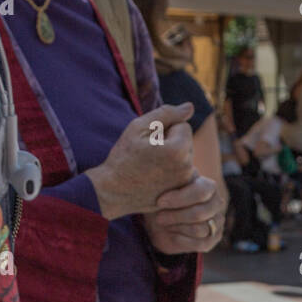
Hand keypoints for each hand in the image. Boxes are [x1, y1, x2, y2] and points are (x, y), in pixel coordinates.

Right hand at [86, 104, 196, 219]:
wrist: (112, 193)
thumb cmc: (123, 158)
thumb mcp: (138, 127)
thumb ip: (166, 114)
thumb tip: (190, 107)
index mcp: (178, 150)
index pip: (184, 126)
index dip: (164, 130)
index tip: (148, 143)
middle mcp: (187, 169)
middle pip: (186, 143)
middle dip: (171, 143)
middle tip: (148, 156)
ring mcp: (185, 184)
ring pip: (185, 158)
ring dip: (172, 158)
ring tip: (151, 167)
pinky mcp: (182, 195)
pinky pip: (183, 174)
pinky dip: (172, 172)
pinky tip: (155, 177)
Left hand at [143, 176, 224, 253]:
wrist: (162, 222)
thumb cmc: (164, 201)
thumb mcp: (165, 187)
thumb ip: (170, 179)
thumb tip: (165, 163)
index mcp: (209, 187)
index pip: (200, 192)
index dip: (179, 198)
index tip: (159, 202)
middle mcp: (217, 204)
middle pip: (199, 213)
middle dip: (175, 216)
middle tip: (159, 217)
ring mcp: (217, 223)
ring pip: (198, 229)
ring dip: (177, 227)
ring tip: (164, 223)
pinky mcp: (212, 240)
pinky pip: (199, 243)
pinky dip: (181, 239)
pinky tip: (171, 233)